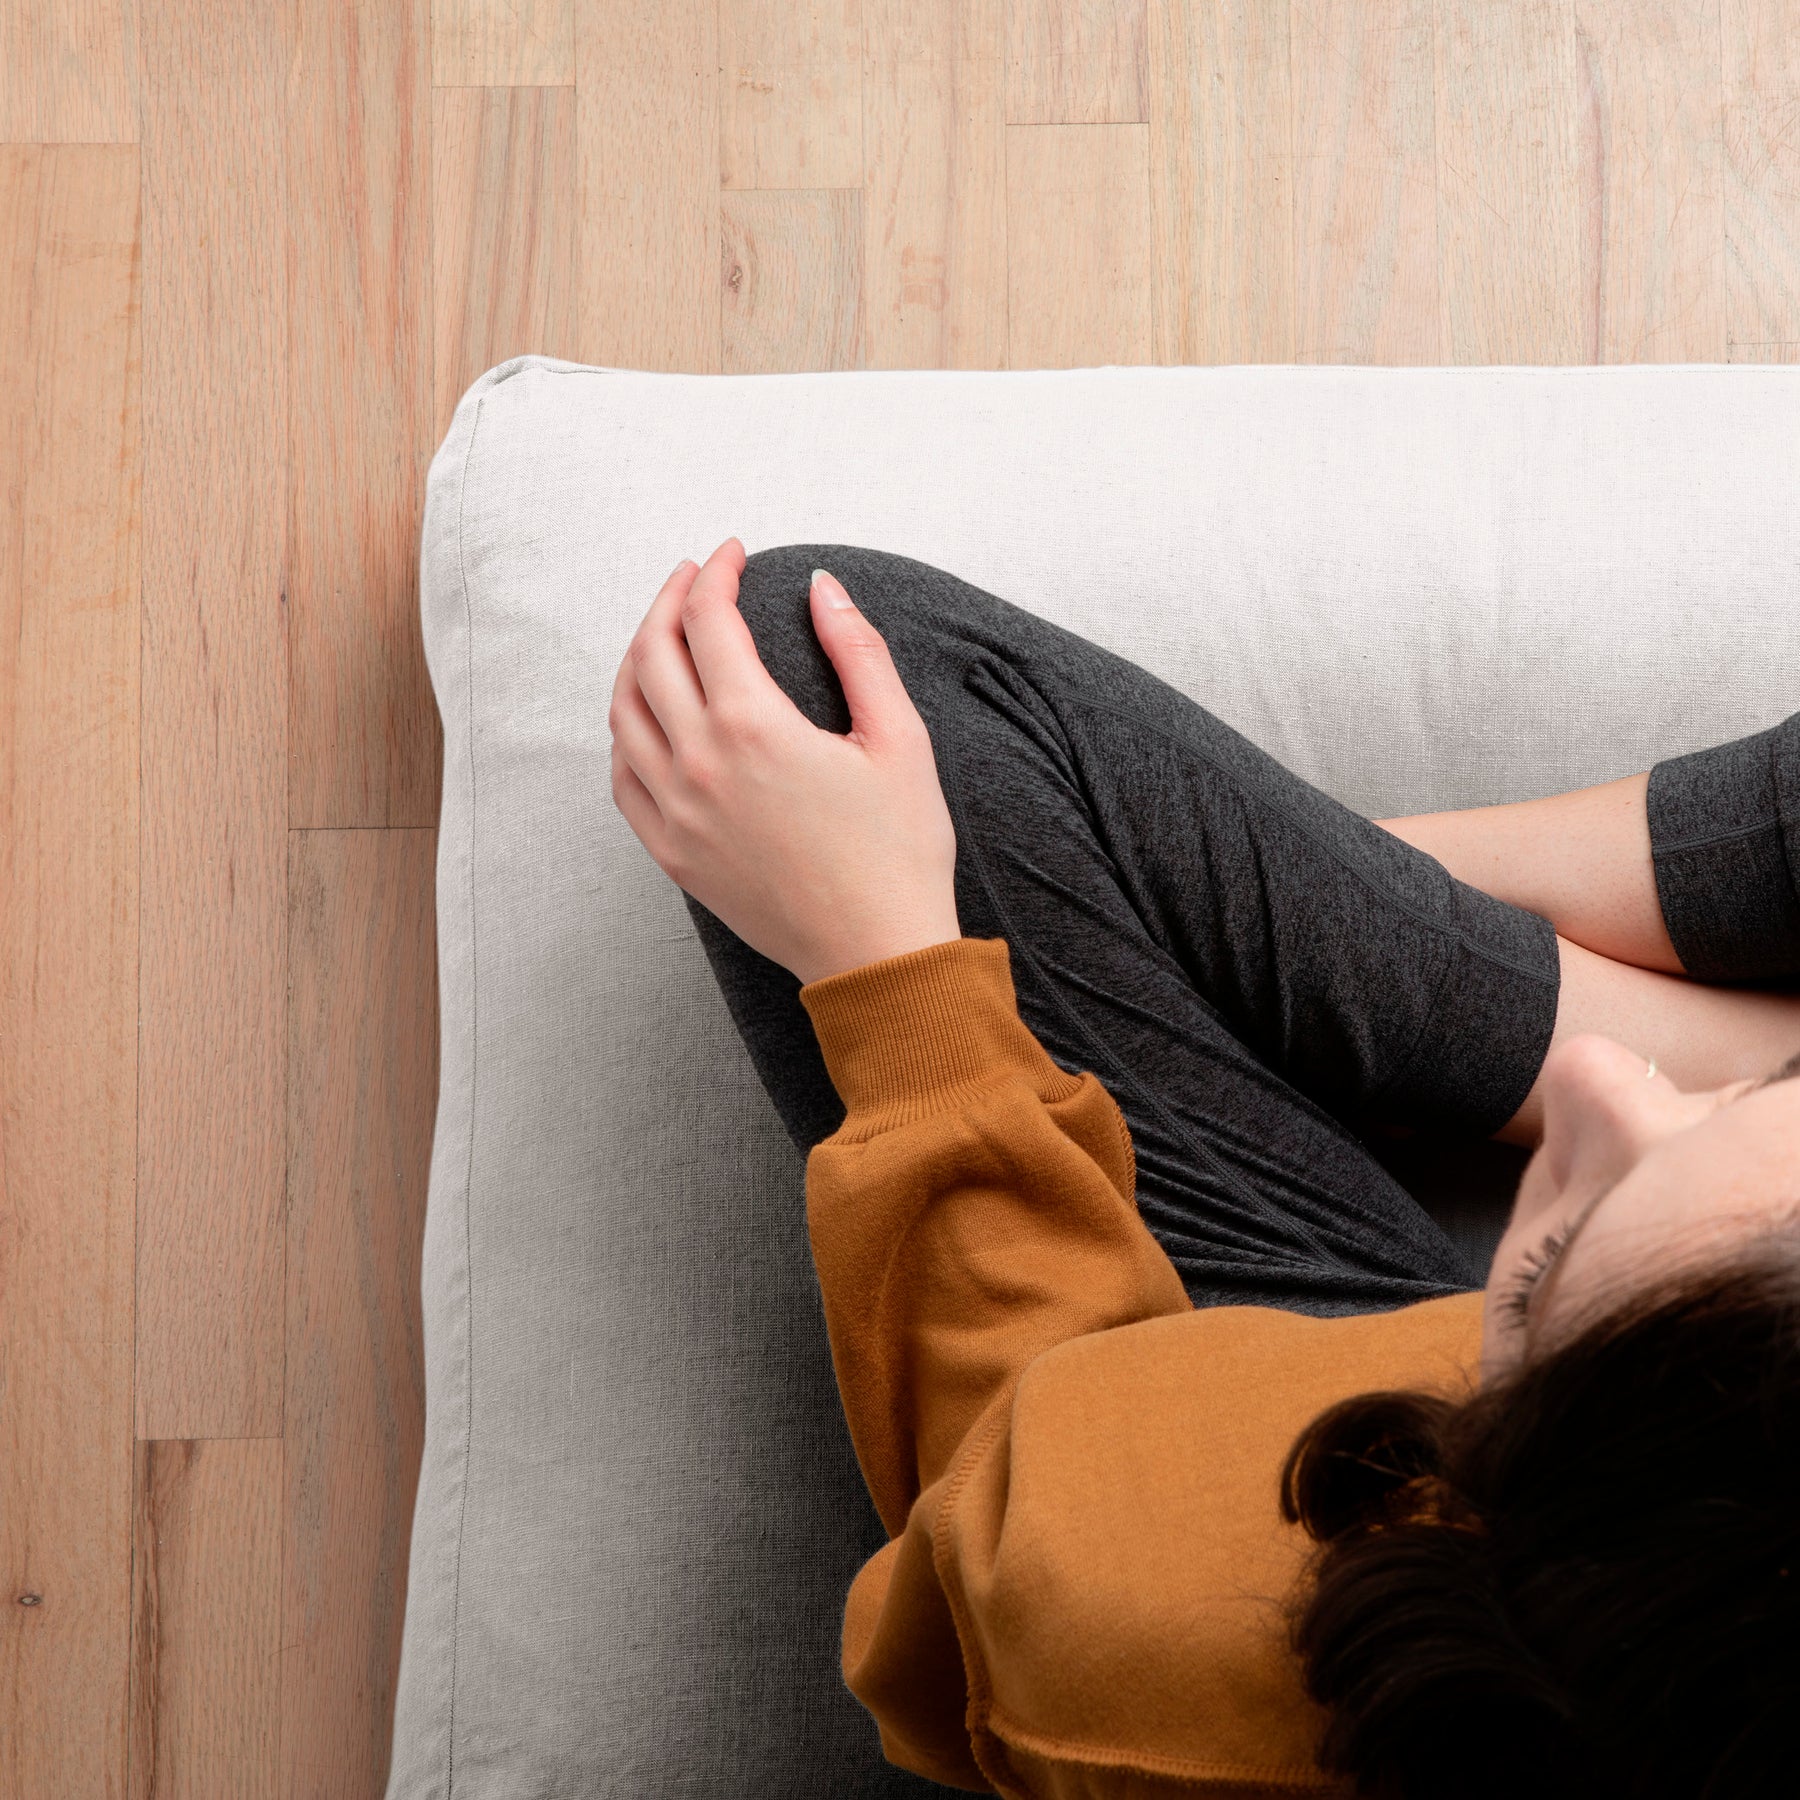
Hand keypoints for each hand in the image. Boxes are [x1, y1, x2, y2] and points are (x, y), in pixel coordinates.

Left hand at [609, 538, 961, 985]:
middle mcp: (699, 764)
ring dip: (637, 659)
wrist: (877, 953)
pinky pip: (623, 777)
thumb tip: (822, 587)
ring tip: (665, 637)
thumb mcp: (901, 739)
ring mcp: (676, 813)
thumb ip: (858, 651)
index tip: (732, 554)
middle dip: (669, 601)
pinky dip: (627, 732)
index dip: (716, 573)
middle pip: (651, 654)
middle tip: (694, 579)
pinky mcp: (672, 854)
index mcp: (754, 726)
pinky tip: (650, 718)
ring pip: (623, 712)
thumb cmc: (899, 852)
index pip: (708, 620)